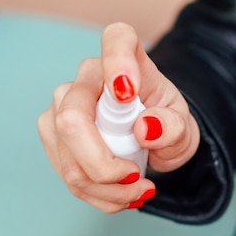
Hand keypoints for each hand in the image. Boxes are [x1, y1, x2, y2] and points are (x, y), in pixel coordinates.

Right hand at [37, 23, 199, 212]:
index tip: (128, 93)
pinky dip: (98, 194)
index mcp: (126, 57)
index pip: (117, 40)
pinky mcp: (52, 134)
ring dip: (106, 190)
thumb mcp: (184, 128)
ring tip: (136, 190)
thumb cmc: (166, 123)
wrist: (152, 139)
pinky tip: (118, 193)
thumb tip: (145, 128)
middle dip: (104, 167)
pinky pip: (68, 175)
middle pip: (72, 121)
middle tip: (138, 180)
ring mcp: (61, 106)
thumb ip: (174, 127)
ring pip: (69, 159)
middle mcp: (86, 78)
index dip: (118, 63)